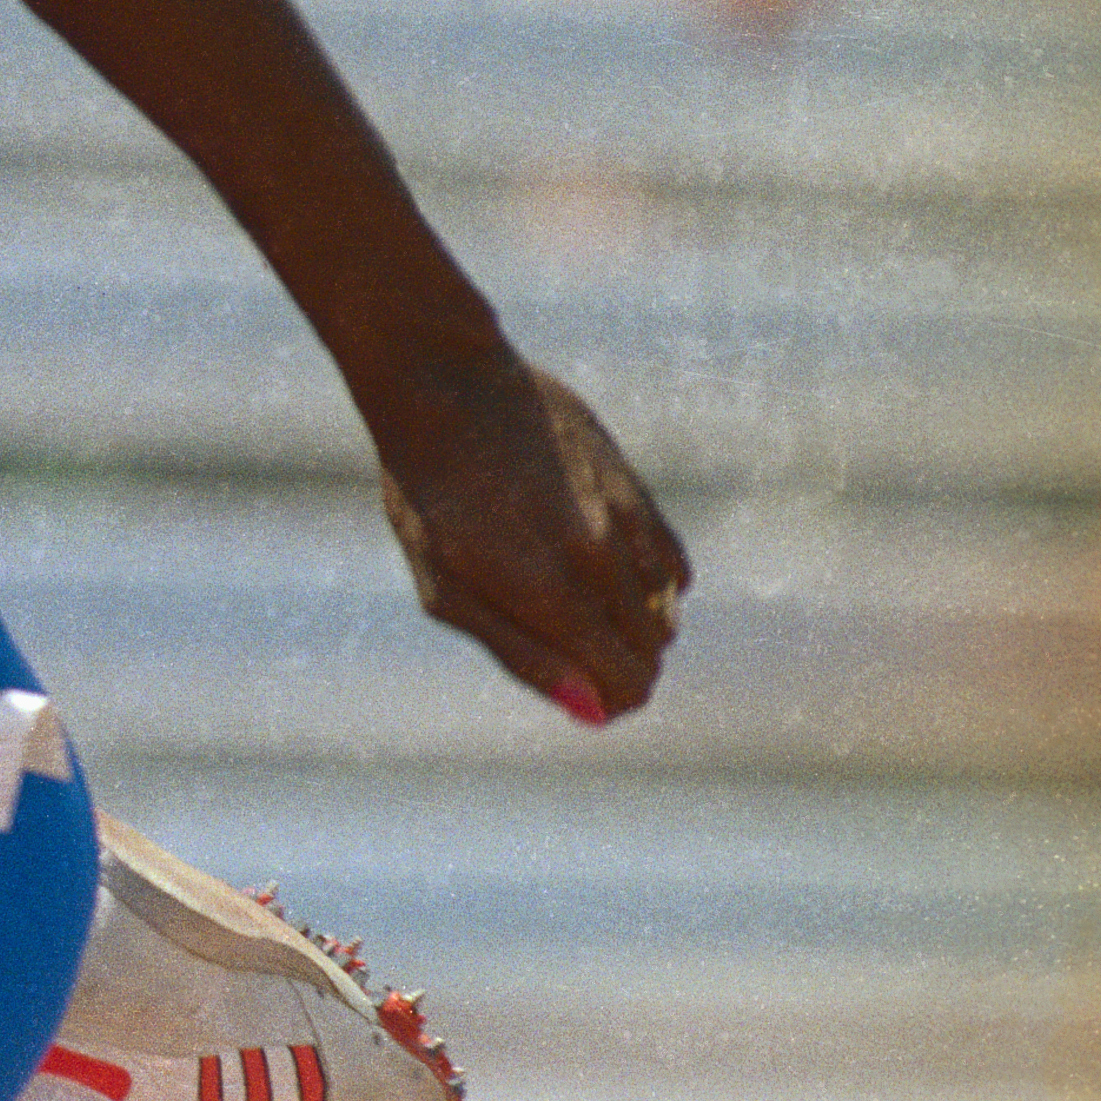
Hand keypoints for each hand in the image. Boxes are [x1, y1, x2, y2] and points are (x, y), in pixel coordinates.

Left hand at [370, 352, 690, 722]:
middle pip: (648, 654)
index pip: (625, 686)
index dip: (610, 701)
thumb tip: (595, 712)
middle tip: (562, 638)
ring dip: (633, 622)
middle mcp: (601, 562)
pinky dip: (653, 583)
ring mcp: (626, 523)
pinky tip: (605, 565)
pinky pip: (674, 565)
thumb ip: (521, 654)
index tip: (587, 694)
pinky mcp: (639, 490)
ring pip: (665, 613)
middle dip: (616, 664)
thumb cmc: (427, 494)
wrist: (447, 387)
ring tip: (569, 593)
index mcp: (549, 596)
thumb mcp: (446, 587)